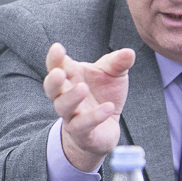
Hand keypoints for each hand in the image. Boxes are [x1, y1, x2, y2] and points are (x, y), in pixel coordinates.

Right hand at [43, 43, 134, 172]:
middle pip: (52, 88)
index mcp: (71, 77)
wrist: (106, 128)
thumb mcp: (114, 75)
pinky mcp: (82, 133)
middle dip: (53, 80)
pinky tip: (108, 108)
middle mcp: (66, 96)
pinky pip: (83, 125)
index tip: (58, 47)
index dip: (55, 58)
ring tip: (82, 88)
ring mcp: (72, 115)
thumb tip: (130, 52)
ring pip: (63, 107)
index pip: (57, 66)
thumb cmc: (104, 94)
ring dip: (71, 98)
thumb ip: (118, 63)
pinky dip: (94, 117)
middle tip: (59, 72)